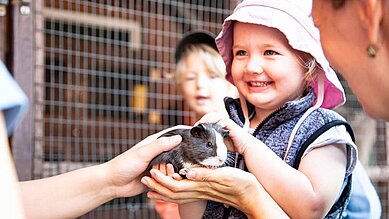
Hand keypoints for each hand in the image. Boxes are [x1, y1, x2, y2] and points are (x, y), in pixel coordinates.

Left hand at [103, 126, 184, 197]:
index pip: (174, 133)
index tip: (197, 134)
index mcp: (156, 143)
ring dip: (168, 173)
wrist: (113, 183)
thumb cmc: (124, 164)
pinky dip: (166, 181)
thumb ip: (161, 145)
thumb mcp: (143, 152)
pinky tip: (158, 182)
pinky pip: (170, 179)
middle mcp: (159, 153)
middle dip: (176, 161)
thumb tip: (179, 137)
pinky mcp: (159, 178)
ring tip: (154, 175)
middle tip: (165, 166)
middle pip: (178, 153)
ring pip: (175, 168)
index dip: (185, 132)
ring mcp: (159, 165)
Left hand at [141, 167, 260, 215]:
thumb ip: (205, 174)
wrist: (252, 196)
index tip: (150, 172)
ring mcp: (201, 193)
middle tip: (144, 179)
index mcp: (200, 185)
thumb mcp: (224, 175)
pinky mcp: (205, 192)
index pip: (175, 185)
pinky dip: (174, 193)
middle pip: (172, 192)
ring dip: (162, 191)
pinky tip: (172, 189)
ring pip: (177, 195)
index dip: (161, 180)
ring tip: (151, 187)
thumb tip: (186, 172)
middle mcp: (198, 191)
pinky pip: (185, 195)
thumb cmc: (241, 185)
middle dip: (157, 187)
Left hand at [196, 112, 255, 154]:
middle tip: (197, 126)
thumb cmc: (234, 146)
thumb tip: (200, 144)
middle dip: (204, 119)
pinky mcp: (232, 125)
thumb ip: (212, 140)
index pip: (209, 119)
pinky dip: (217, 122)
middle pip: (211, 114)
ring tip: (203, 124)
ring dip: (209, 118)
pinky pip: (224, 120)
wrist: (246, 147)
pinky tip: (212, 126)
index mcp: (220, 125)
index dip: (201, 122)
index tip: (194, 129)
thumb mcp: (220, 143)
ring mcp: (228, 122)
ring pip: (217, 114)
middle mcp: (224, 122)